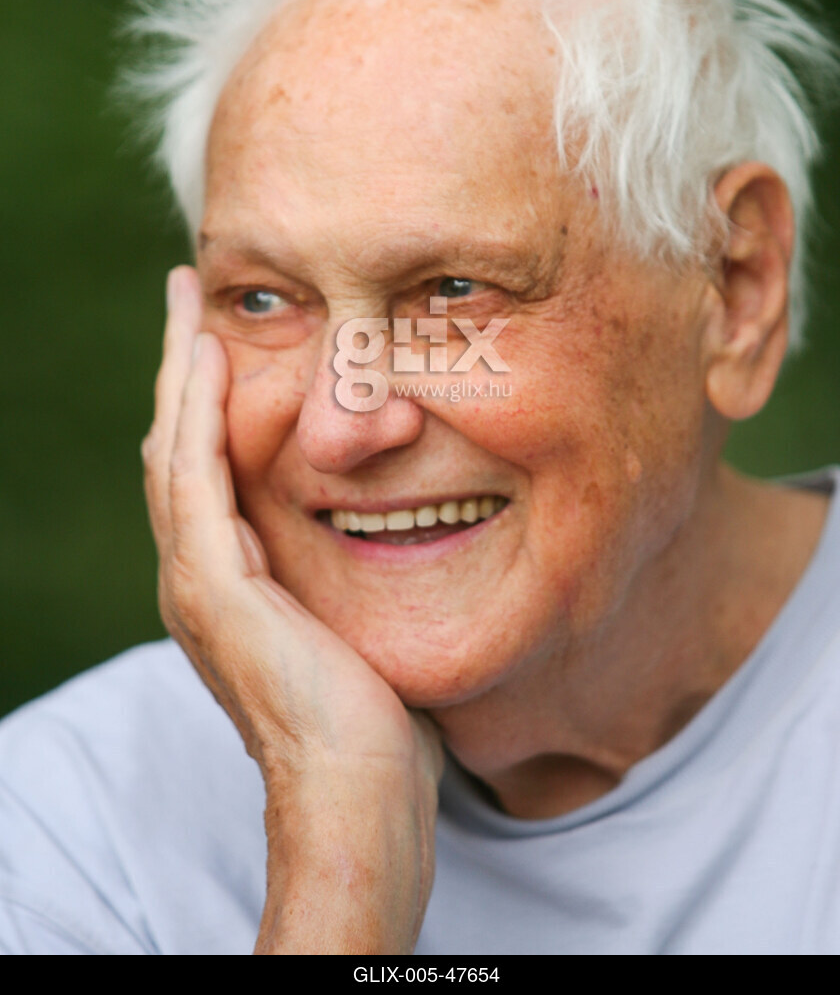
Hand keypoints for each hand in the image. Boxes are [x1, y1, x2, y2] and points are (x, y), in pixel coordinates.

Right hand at [142, 266, 443, 952]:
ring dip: (181, 372)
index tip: (225, 339)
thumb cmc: (377, 718)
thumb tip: (413, 526)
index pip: (210, 467)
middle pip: (180, 445)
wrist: (358, 791)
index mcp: (232, 579)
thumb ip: (360, 571)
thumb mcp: (363, 621)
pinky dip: (195, 416)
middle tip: (190, 298)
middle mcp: (201, 573)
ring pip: (176, 449)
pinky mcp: (213, 589)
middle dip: (185, 368)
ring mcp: (198, 581)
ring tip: (188, 304)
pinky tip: (207, 361)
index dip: (211, 400)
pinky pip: (194, 479)